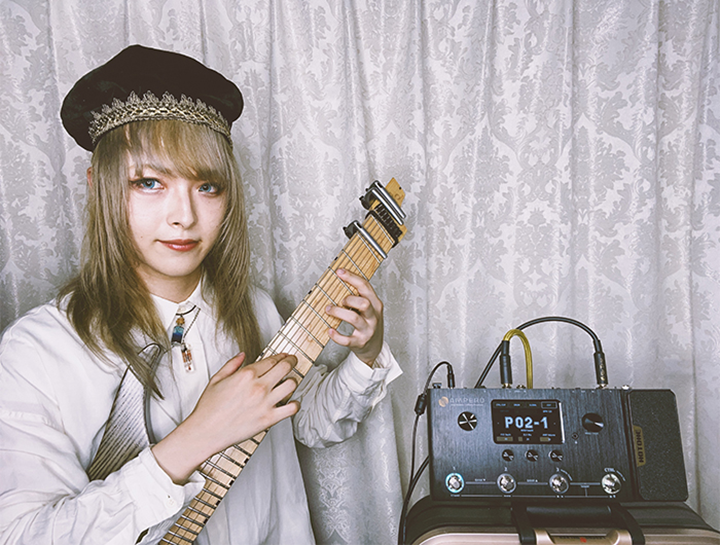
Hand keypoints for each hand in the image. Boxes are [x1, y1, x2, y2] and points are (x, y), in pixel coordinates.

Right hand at [152, 352, 299, 483]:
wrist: (206, 432)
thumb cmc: (209, 409)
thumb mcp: (216, 379)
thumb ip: (231, 365)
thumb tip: (242, 355)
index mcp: (246, 375)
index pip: (271, 360)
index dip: (280, 356)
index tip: (283, 356)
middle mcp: (258, 387)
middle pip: (285, 367)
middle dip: (292, 361)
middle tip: (293, 361)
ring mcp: (265, 402)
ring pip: (291, 384)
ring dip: (292, 381)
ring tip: (290, 382)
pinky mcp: (269, 419)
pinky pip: (292, 408)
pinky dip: (295, 404)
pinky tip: (291, 402)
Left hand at [325, 269, 383, 365]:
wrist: (374, 348)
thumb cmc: (368, 324)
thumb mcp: (369, 309)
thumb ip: (359, 297)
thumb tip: (339, 282)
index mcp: (376, 304)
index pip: (366, 287)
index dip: (352, 277)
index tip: (339, 272)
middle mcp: (374, 316)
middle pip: (364, 302)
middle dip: (349, 299)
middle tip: (340, 300)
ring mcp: (368, 330)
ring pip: (354, 318)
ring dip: (338, 312)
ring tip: (329, 310)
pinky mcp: (360, 342)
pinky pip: (347, 339)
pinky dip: (336, 335)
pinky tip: (330, 330)